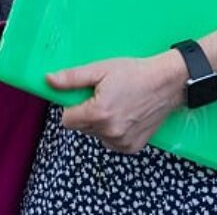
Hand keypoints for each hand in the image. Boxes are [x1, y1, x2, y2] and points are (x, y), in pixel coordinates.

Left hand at [50, 52, 186, 153]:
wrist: (167, 82)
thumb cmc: (135, 73)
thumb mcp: (100, 69)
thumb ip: (72, 78)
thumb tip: (48, 80)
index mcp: (98, 113)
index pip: (66, 120)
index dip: (73, 107)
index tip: (85, 96)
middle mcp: (109, 132)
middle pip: (81, 128)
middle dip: (87, 114)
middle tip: (104, 96)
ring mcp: (121, 142)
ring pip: (96, 135)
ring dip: (100, 123)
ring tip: (118, 104)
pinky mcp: (132, 147)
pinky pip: (111, 142)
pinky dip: (114, 131)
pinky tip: (126, 115)